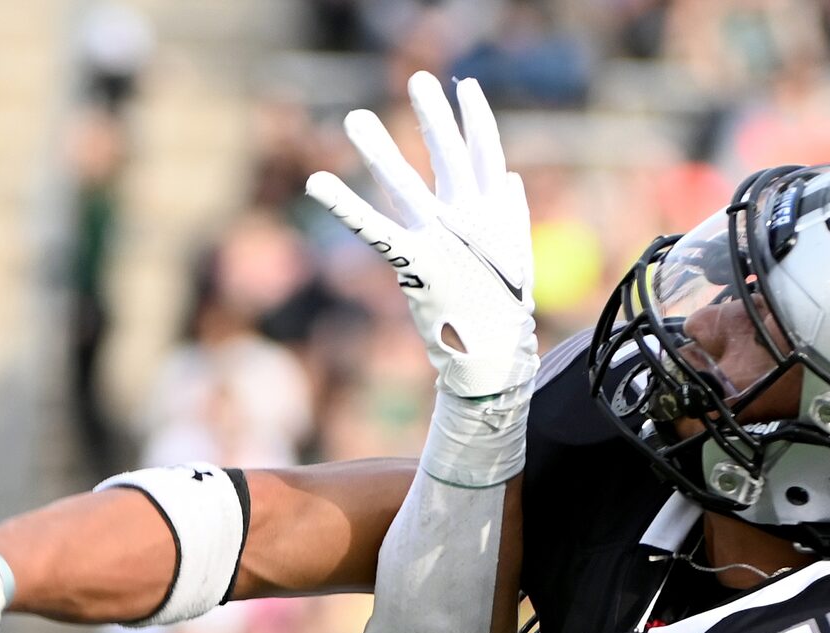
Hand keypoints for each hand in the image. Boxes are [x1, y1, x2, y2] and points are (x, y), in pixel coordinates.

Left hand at [307, 71, 536, 402]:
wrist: (495, 356)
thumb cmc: (501, 310)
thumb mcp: (512, 255)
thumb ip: (509, 211)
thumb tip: (508, 178)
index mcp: (495, 215)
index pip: (486, 153)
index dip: (475, 119)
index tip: (465, 87)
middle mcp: (468, 219)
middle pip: (449, 154)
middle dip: (434, 115)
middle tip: (418, 78)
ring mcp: (441, 239)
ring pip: (405, 183)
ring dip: (378, 149)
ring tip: (354, 117)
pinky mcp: (414, 262)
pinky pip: (371, 227)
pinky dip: (343, 204)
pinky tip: (317, 182)